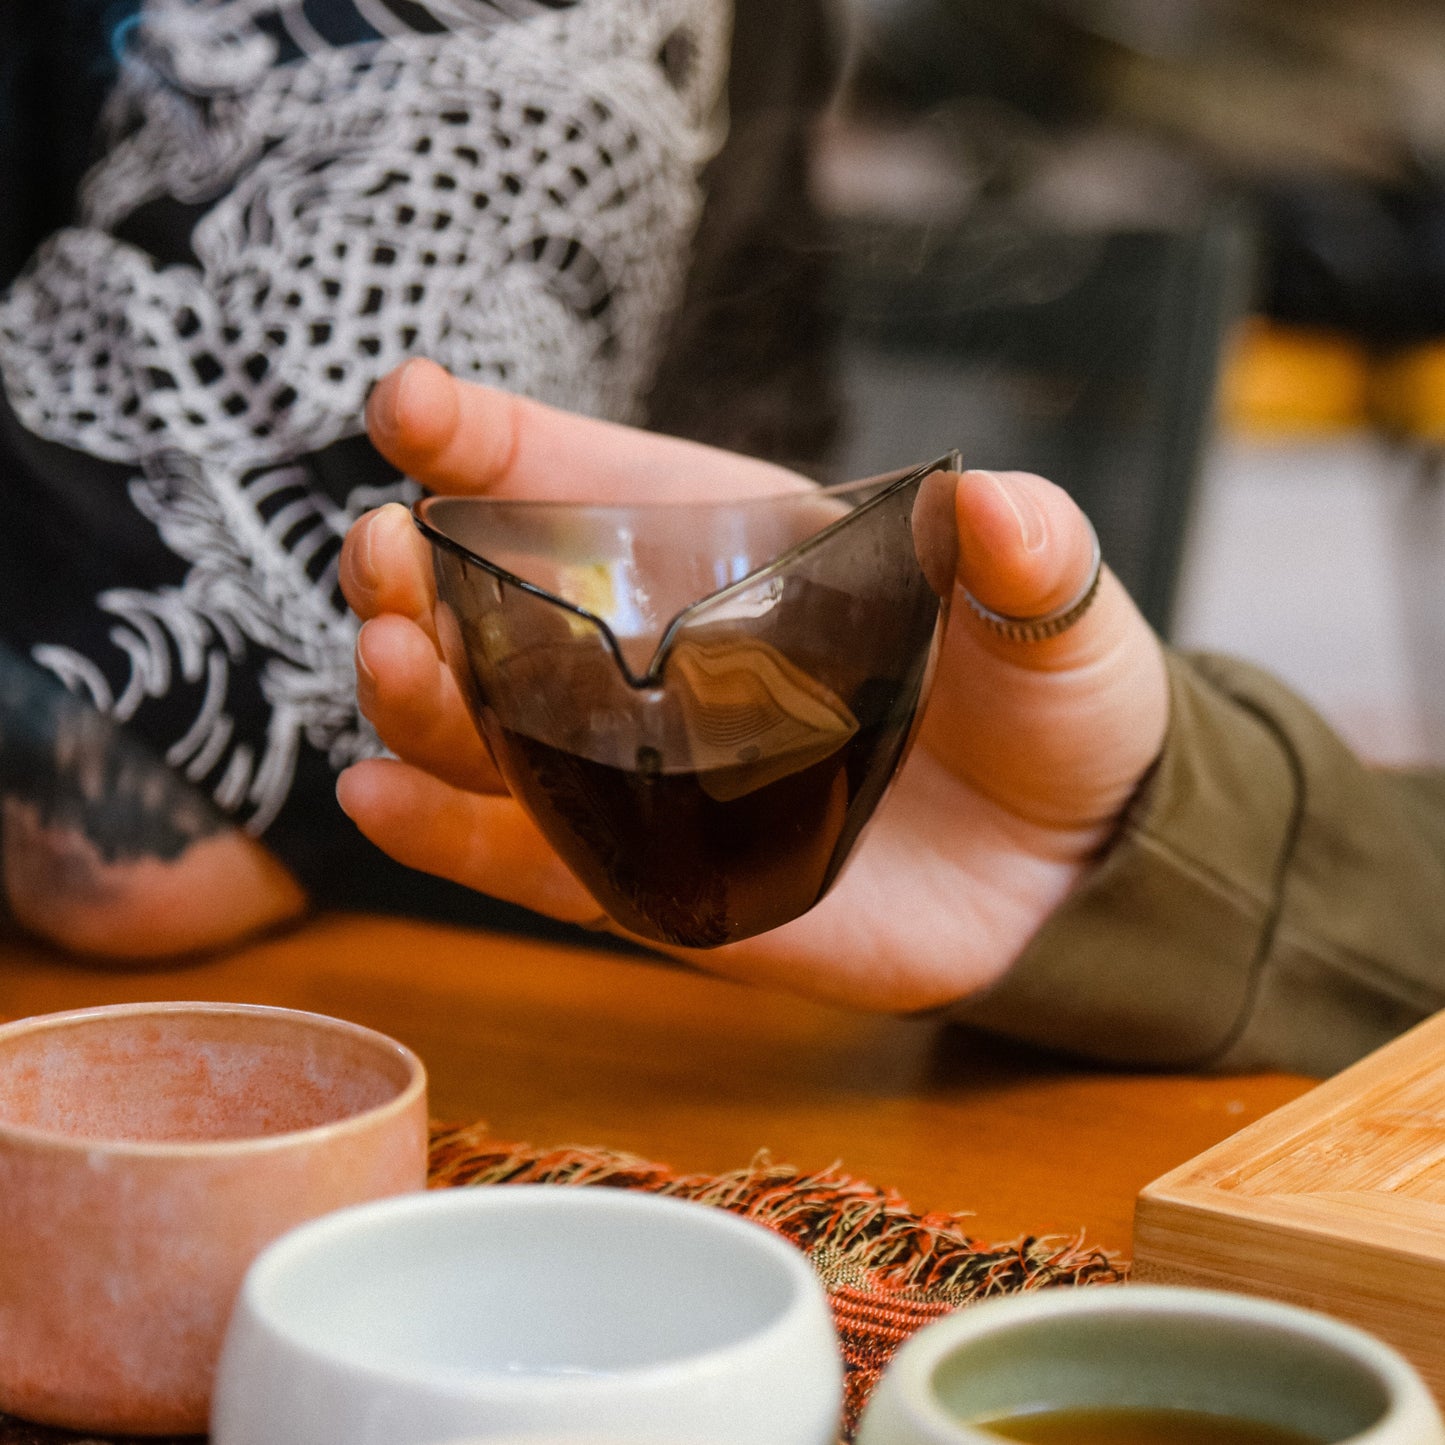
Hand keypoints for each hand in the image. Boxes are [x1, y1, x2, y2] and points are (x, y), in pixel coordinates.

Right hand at [337, 358, 1168, 1010]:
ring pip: (493, 733)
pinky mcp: (657, 881)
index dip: (487, 441)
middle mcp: (661, 659)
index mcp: (733, 552)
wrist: (1066, 865)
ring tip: (383, 664)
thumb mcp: (1059, 618)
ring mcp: (648, 775)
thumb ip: (1030, 555)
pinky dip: (453, 837)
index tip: (407, 408)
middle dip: (419, 575)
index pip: (587, 480)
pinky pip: (537, 860)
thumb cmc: (1052, 708)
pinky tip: (380, 799)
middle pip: (500, 606)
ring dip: (419, 700)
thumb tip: (995, 505)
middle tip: (381, 560)